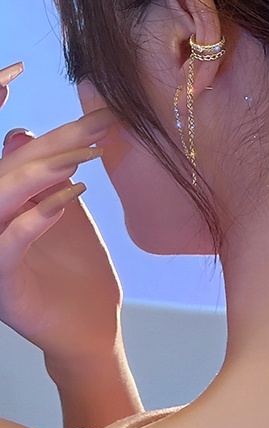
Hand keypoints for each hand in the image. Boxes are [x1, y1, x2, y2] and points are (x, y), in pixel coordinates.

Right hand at [0, 61, 121, 366]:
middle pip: (9, 173)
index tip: (81, 101)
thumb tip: (23, 132)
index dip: (49, 130)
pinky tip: (70, 197)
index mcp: (7, 205)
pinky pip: (7, 247)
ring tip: (80, 157)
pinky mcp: (3, 285)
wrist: (90, 326)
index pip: (21, 157)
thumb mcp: (65, 211)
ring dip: (37, 175)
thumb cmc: (77, 269)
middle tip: (100, 122)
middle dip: (53, 143)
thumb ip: (49, 175)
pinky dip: (36, 218)